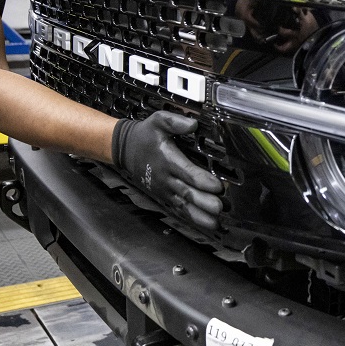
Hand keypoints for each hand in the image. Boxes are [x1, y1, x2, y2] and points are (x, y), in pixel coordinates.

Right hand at [112, 112, 223, 231]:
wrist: (126, 149)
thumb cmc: (145, 135)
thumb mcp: (158, 121)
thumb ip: (175, 122)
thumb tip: (193, 124)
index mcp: (167, 160)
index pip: (187, 173)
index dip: (203, 180)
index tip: (218, 186)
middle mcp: (166, 178)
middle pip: (187, 193)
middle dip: (204, 202)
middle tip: (219, 208)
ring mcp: (165, 190)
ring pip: (183, 205)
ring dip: (200, 216)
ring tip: (215, 224)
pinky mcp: (164, 196)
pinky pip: (179, 209)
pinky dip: (192, 218)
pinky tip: (205, 224)